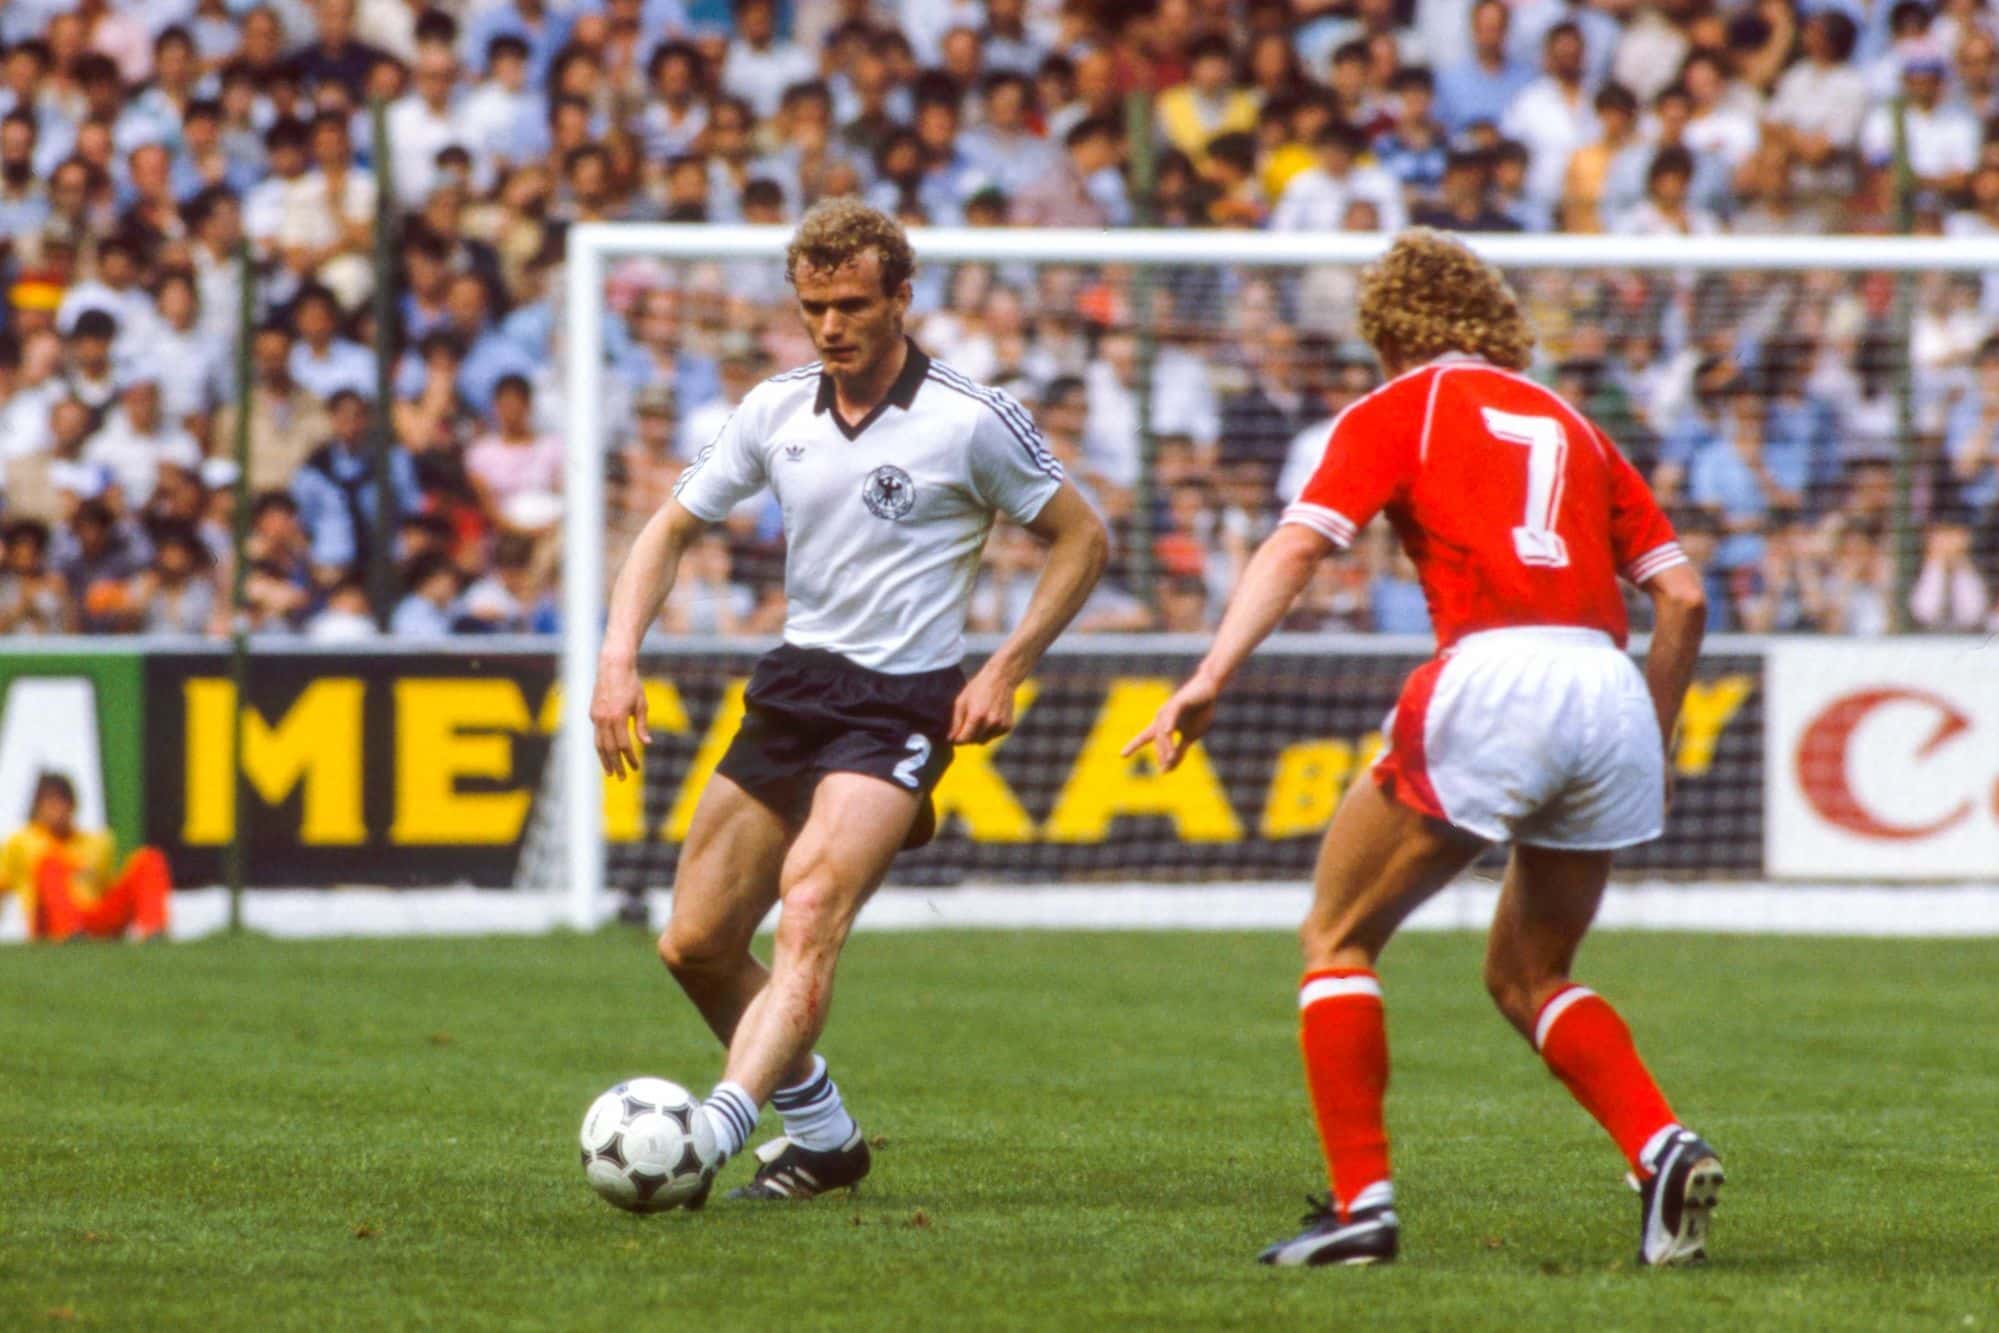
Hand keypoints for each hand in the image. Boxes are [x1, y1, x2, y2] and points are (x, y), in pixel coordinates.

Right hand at [589, 656, 649, 779]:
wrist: (613, 667)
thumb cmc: (631, 685)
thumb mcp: (641, 705)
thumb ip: (642, 726)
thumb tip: (646, 744)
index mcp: (618, 718)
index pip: (624, 745)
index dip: (630, 758)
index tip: (636, 768)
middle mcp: (604, 719)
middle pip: (609, 749)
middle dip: (616, 765)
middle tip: (621, 778)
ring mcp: (596, 717)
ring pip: (599, 744)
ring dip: (604, 760)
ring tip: (610, 772)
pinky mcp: (592, 713)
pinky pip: (596, 735)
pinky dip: (601, 746)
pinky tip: (606, 753)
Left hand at [949, 664, 1015, 743]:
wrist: (1001, 679)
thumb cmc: (978, 688)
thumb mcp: (961, 701)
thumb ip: (956, 722)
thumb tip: (950, 739)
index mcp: (977, 716)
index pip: (963, 740)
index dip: (956, 740)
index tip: (953, 737)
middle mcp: (990, 723)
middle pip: (973, 742)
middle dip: (966, 737)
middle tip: (964, 725)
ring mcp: (1001, 725)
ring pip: (984, 741)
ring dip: (978, 736)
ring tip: (977, 720)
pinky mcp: (1008, 726)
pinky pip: (993, 737)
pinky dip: (988, 732)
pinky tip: (988, 718)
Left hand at [1120, 675, 1218, 772]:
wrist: (1209, 690)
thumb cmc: (1199, 712)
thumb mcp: (1190, 736)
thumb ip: (1179, 751)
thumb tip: (1169, 768)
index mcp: (1162, 725)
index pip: (1145, 737)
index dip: (1134, 746)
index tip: (1122, 755)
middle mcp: (1161, 717)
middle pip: (1158, 739)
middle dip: (1160, 754)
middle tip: (1164, 770)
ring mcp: (1169, 709)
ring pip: (1164, 731)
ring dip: (1166, 746)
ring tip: (1168, 759)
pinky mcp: (1179, 702)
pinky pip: (1172, 714)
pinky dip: (1169, 723)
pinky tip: (1167, 732)